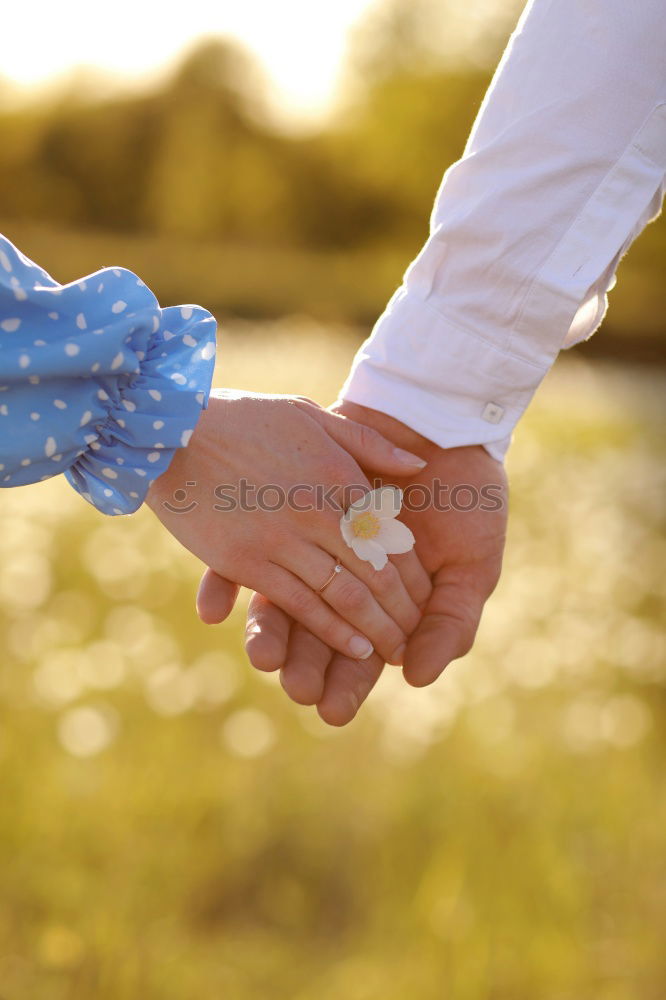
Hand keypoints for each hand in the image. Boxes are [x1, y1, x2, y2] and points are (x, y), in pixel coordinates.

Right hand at [147, 391, 430, 663]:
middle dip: (402, 612)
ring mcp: (283, 540)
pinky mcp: (248, 563)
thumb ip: (368, 442)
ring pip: (345, 597)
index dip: (413, 574)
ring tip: (393, 652)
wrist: (170, 431)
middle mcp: (318, 511)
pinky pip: (301, 605)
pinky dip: (333, 632)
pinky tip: (355, 649)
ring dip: (375, 630)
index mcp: (338, 475)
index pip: (392, 537)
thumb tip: (418, 465)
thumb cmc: (243, 419)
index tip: (425, 598)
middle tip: (414, 637)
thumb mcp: (311, 415)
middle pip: (375, 573)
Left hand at [198, 401, 506, 723]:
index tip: (332, 711)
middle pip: (314, 634)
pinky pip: (245, 552)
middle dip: (303, 664)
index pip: (361, 653)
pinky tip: (213, 609)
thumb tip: (415, 678)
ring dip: (267, 631)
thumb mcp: (472, 562)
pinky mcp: (283, 514)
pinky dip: (226, 582)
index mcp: (384, 601)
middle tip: (294, 686)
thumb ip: (448, 622)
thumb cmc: (466, 496)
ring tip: (262, 655)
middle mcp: (340, 580)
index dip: (347, 684)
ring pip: (279, 599)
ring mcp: (309, 547)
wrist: (436, 422)